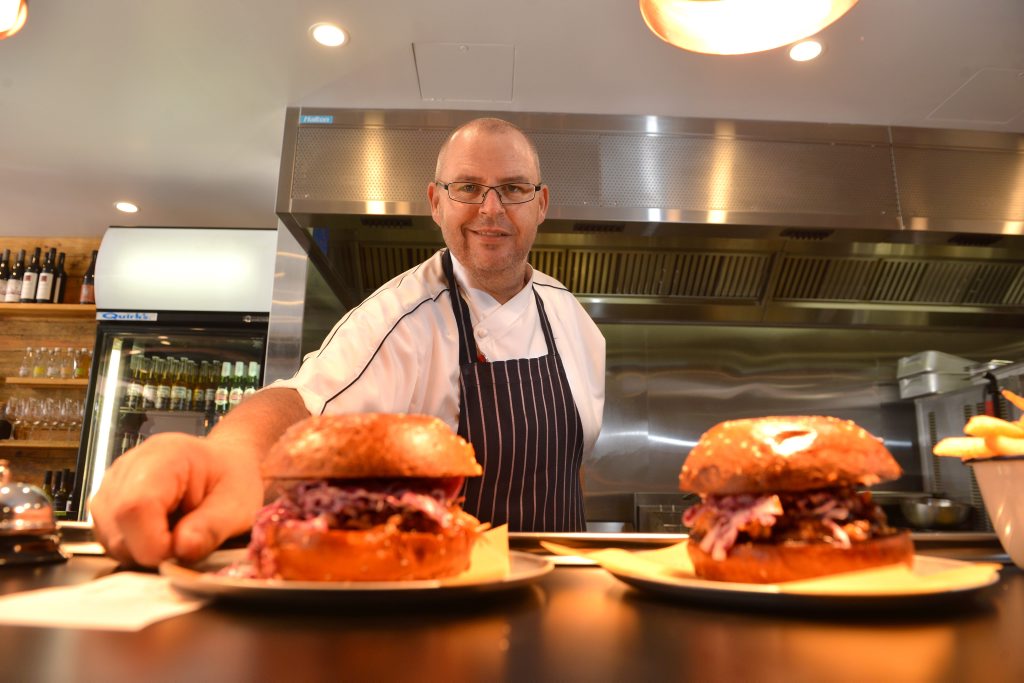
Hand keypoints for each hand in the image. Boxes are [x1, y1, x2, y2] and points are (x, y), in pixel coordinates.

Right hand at [90, 431, 263, 566]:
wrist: (224, 463)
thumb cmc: (231, 477)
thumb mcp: (237, 503)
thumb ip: (211, 528)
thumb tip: (182, 550)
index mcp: (162, 457)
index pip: (134, 508)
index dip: (155, 543)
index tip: (184, 549)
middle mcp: (127, 468)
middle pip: (117, 530)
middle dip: (152, 551)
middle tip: (186, 540)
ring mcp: (111, 486)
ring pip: (110, 541)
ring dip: (144, 551)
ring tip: (176, 531)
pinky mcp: (107, 504)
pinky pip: (112, 541)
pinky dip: (137, 547)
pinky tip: (162, 532)